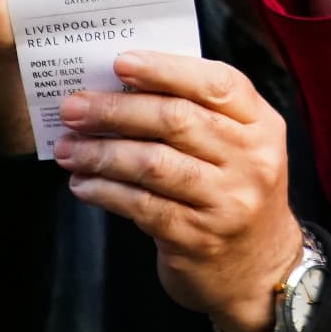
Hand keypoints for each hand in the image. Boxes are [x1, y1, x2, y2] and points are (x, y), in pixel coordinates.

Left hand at [57, 52, 303, 331]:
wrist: (259, 269)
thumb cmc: (234, 193)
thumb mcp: (239, 148)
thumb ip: (199, 115)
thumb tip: (122, 88)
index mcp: (262, 126)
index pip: (219, 84)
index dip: (168, 69)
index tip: (121, 62)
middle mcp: (251, 160)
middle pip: (177, 120)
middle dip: (117, 110)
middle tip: (74, 107)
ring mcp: (227, 201)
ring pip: (153, 163)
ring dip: (102, 152)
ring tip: (68, 147)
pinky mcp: (198, 237)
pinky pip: (141, 205)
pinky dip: (105, 191)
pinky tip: (82, 183)